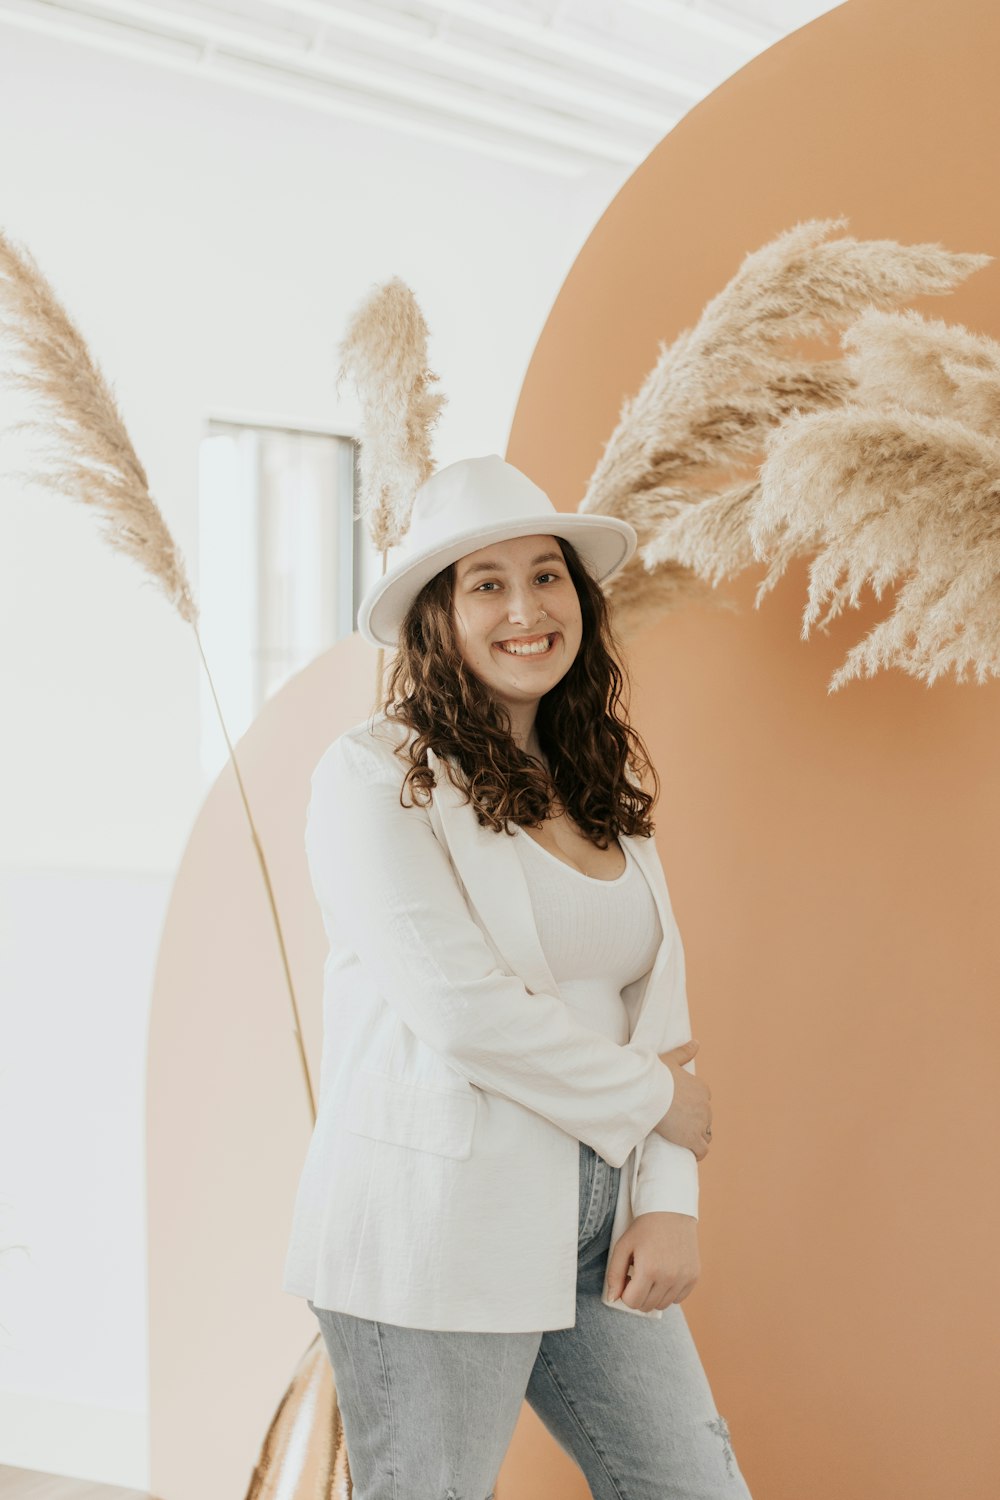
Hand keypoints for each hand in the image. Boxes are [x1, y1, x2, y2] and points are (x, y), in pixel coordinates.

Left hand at [605, 1212, 699, 1310]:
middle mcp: (669, 1277)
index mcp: (649, 1270)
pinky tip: (665, 1274)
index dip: (626, 1292)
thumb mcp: (623, 1246)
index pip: (632, 1302)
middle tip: (638, 1275)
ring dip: (654, 1295)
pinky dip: (669, 1292)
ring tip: (652, 1274)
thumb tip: (613, 1299)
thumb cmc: (644, 1229)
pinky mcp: (693, 1277)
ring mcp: (683, 1278)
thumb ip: (614, 1275)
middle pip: (647, 1306)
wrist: (671, 1211)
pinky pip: (678, 1298)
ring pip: (663, 1305)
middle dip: (639, 1294)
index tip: (628, 1278)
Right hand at [654, 1039, 712, 1158]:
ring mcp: (701, 1123)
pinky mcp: (693, 1138)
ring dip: (696, 1137)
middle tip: (677, 1125)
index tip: (681, 1110)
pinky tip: (690, 1154)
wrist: (649, 1092)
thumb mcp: (670, 1060)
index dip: (693, 1107)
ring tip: (681, 1139)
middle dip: (694, 1122)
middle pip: (705, 1118)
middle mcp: (706, 1105)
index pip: (703, 1101)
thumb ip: (685, 1052)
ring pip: (705, 1134)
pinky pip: (702, 1150)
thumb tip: (697, 1042)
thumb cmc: (655, 1075)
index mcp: (702, 1088)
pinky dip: (698, 1153)